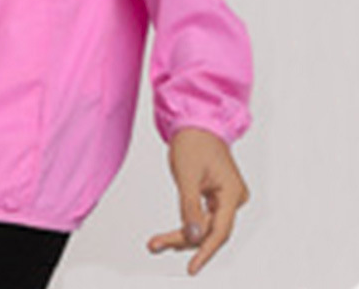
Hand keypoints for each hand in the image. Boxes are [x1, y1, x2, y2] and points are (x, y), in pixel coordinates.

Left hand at [146, 126, 249, 275]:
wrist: (196, 120)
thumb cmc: (192, 141)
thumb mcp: (186, 174)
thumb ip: (189, 206)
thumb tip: (192, 237)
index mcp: (232, 193)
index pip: (219, 232)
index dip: (204, 252)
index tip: (191, 269)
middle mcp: (234, 198)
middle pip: (211, 230)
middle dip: (184, 240)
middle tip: (154, 244)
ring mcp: (226, 196)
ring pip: (206, 225)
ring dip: (184, 234)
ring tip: (157, 242)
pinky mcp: (217, 194)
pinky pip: (204, 215)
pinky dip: (188, 223)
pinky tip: (173, 233)